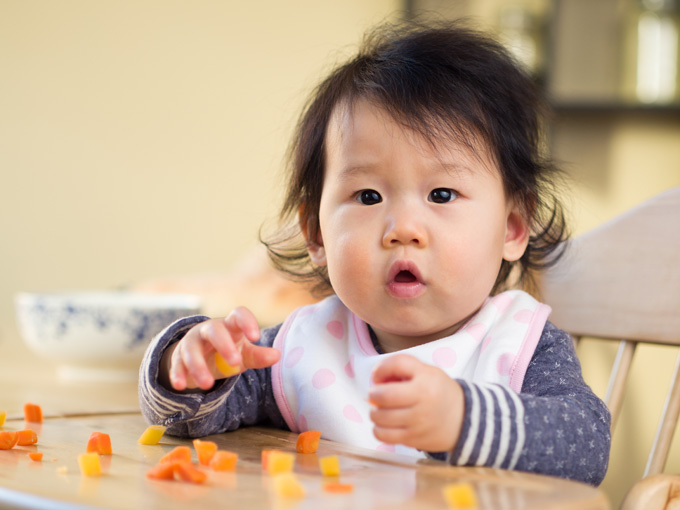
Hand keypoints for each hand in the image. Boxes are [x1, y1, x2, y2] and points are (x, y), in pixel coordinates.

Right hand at [161, 307, 280, 391]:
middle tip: (235, 363)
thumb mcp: (245, 354)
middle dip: (224, 345)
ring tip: (208, 384)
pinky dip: (178, 374)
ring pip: (191, 350)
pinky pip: (176, 364)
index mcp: (230, 325)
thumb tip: (277, 355)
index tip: (256, 337)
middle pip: (214, 330)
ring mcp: (192, 342)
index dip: (247, 322)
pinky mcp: (178, 357)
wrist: (201, 356)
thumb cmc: (229, 351)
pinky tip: (180, 385)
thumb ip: (259, 356)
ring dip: (199, 366)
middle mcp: (209, 330)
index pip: (238, 314)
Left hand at [368, 354, 463, 451]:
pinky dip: (378, 429)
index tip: (377, 376)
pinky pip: (384, 436)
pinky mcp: (413, 439)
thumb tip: (376, 378)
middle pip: (383, 395)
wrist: (463, 420)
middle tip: (377, 394)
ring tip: (382, 409)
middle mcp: (423, 400)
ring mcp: (418, 422)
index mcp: (426, 379)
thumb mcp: (427, 371)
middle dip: (374, 393)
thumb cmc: (438, 392)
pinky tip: (385, 424)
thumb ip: (402, 367)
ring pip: (380, 417)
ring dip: (374, 412)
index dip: (379, 369)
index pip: (396, 365)